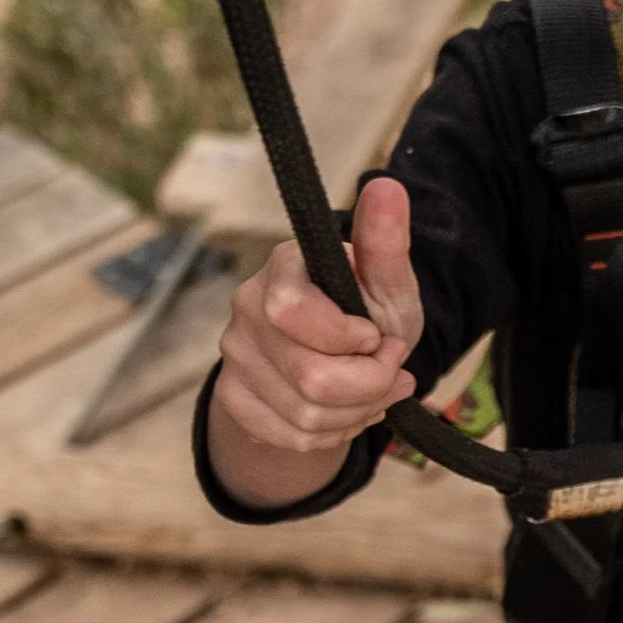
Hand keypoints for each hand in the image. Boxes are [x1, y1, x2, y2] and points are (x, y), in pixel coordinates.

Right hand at [206, 176, 423, 508]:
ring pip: (306, 416)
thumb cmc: (368, 312)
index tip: (375, 334)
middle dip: (370, 385)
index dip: (351, 338)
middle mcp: (246, 307)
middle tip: (390, 368)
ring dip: (359, 412)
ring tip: (373, 389)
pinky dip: (334, 432)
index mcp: (282, 268)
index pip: (293, 312)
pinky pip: (291, 437)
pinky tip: (347, 410)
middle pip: (312, 380)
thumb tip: (387, 186)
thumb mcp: (388, 282)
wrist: (342, 360)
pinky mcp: (232, 398)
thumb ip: (386, 242)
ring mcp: (233, 357)